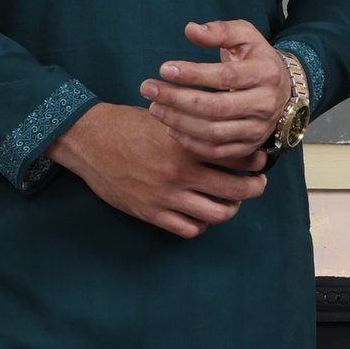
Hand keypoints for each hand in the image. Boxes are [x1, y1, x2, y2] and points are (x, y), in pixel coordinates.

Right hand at [46, 101, 268, 238]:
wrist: (89, 140)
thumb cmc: (127, 125)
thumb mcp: (164, 119)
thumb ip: (193, 130)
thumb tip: (224, 132)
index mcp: (187, 145)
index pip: (236, 158)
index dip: (255, 161)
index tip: (260, 160)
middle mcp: (181, 173)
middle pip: (236, 191)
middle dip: (254, 188)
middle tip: (258, 184)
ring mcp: (167, 196)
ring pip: (216, 214)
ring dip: (230, 209)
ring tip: (231, 202)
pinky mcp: (152, 213)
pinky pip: (189, 229)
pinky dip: (201, 225)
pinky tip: (201, 215)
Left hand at [137, 19, 290, 165]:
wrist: (282, 91)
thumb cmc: (256, 59)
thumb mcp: (245, 36)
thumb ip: (220, 30)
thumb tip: (191, 30)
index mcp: (265, 73)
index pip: (225, 77)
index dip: (193, 74)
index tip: (164, 68)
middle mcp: (265, 104)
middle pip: (216, 108)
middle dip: (177, 99)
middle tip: (148, 88)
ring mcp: (258, 129)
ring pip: (214, 132)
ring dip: (178, 121)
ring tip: (154, 107)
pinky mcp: (249, 146)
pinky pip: (216, 151)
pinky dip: (190, 142)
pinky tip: (170, 128)